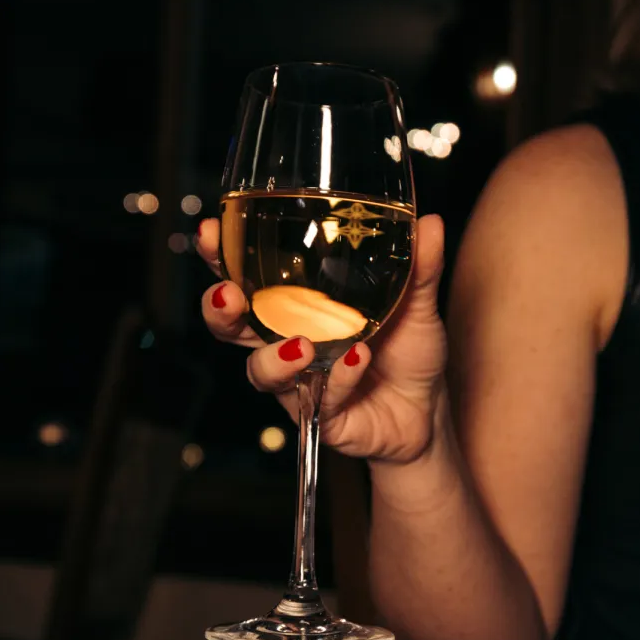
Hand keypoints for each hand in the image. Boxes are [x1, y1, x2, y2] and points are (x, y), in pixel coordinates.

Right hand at [196, 214, 447, 462]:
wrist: (429, 412)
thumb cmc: (408, 352)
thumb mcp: (417, 303)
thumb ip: (420, 266)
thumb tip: (430, 222)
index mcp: (296, 305)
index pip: (245, 275)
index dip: (220, 255)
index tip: (210, 231)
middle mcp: (286, 341)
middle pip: (231, 326)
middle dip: (218, 309)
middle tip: (228, 295)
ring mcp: (299, 382)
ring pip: (261, 372)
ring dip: (273, 358)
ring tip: (303, 343)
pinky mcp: (319, 416)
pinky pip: (317, 399)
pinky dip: (339, 378)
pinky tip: (358, 359)